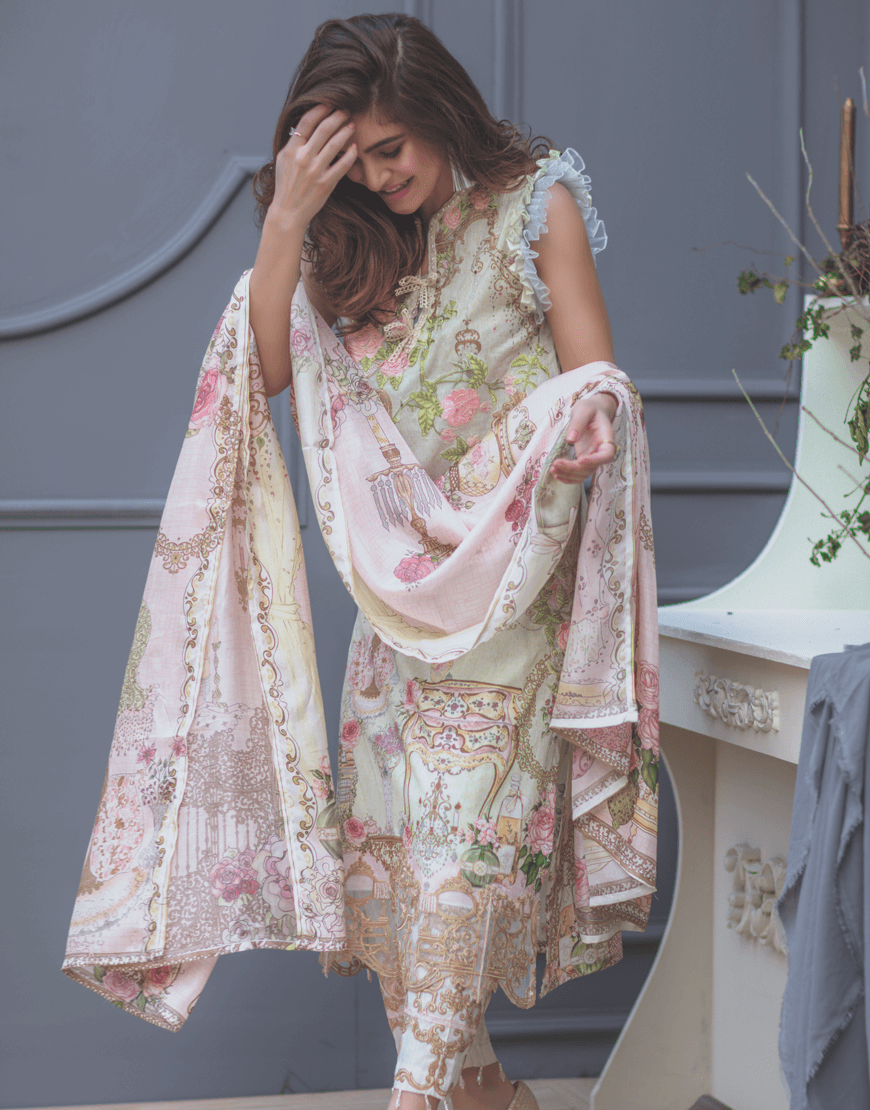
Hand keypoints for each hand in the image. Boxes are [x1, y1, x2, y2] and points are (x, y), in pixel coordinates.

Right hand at [268, 104, 356, 229]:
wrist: (288, 212)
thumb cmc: (286, 186)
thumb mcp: (283, 160)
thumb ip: (294, 143)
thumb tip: (305, 125)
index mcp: (291, 150)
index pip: (307, 121)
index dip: (320, 109)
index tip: (329, 104)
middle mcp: (303, 158)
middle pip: (324, 128)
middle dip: (337, 116)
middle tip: (345, 110)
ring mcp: (316, 171)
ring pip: (336, 144)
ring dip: (346, 131)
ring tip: (352, 124)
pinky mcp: (326, 183)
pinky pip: (343, 165)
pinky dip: (350, 154)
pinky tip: (354, 148)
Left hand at [552, 392, 617, 483]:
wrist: (590, 412)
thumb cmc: (590, 408)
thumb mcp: (584, 409)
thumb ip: (578, 423)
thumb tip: (570, 440)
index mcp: (606, 438)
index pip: (607, 455)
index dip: (595, 460)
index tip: (580, 459)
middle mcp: (601, 451)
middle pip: (591, 467)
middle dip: (573, 468)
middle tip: (556, 463)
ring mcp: (592, 458)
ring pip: (583, 473)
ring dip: (568, 475)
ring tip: (553, 469)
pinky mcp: (583, 461)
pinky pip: (578, 474)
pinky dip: (568, 477)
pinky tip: (556, 474)